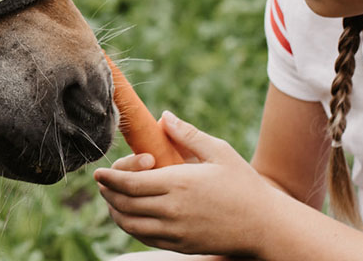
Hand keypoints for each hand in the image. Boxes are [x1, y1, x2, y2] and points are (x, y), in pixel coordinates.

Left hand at [94, 112, 283, 256]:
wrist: (264, 226)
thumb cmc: (244, 185)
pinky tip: (132, 215)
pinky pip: (143, 238)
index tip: (98, 172)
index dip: (108, 178)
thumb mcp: (220, 152)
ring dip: (115, 211)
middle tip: (105, 183)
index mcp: (179, 182)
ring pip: (129, 224)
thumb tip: (163, 117)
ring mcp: (175, 231)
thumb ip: (188, 135)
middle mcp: (172, 210)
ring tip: (114, 198)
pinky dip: (130, 226)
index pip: (129, 183)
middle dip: (108, 192)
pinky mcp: (179, 245)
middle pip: (123, 203)